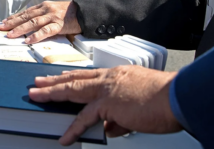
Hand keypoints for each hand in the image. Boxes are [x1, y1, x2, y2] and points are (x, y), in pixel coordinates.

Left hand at [0, 1, 80, 43]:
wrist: (85, 11)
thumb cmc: (69, 13)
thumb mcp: (54, 11)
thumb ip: (43, 16)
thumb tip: (30, 25)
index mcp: (43, 6)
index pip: (25, 12)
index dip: (14, 17)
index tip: (4, 22)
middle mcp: (46, 9)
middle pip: (26, 16)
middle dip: (12, 22)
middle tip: (1, 28)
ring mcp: (52, 16)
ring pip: (33, 22)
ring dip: (20, 29)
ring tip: (10, 35)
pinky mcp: (59, 24)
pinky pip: (46, 31)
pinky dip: (36, 36)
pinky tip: (28, 40)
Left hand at [29, 66, 180, 145]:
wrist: (178, 97)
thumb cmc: (167, 100)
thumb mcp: (140, 107)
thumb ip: (121, 118)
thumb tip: (108, 129)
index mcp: (119, 75)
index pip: (90, 75)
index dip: (73, 76)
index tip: (61, 75)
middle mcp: (111, 78)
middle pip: (75, 78)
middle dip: (54, 81)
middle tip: (38, 81)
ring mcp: (107, 89)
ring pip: (72, 90)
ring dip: (51, 93)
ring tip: (35, 95)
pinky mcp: (108, 104)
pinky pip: (85, 118)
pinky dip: (73, 130)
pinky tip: (65, 138)